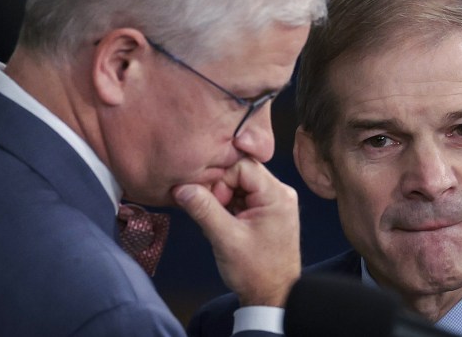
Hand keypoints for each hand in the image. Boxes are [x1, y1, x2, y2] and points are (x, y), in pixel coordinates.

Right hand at [173, 158, 300, 306]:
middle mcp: (279, 193)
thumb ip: (204, 210)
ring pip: (239, 185)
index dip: (220, 179)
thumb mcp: (226, 239)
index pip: (242, 165)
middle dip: (220, 189)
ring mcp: (274, 202)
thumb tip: (182, 188)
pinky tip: (223, 224)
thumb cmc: (256, 272)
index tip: (209, 200)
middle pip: (241, 172)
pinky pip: (242, 197)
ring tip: (217, 222)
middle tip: (210, 211)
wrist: (273, 297)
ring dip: (222, 199)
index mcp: (276, 195)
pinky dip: (228, 207)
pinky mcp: (266, 212)